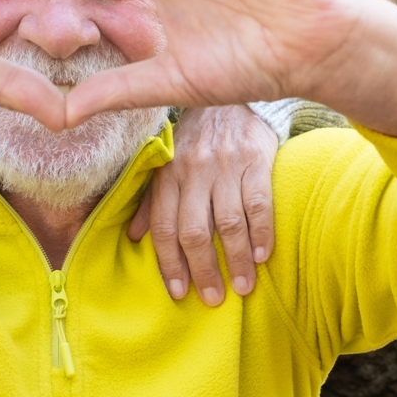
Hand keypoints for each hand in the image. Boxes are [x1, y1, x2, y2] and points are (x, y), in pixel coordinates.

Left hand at [127, 106, 276, 304]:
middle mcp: (194, 172)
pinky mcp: (256, 160)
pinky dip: (261, 233)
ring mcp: (226, 166)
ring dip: (236, 260)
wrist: (229, 98)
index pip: (165, 229)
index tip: (180, 292)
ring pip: (229, 223)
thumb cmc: (195, 140)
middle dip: (203, 270)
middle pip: (195, 232)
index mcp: (169, 176)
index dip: (170, 264)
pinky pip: (259, 204)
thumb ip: (150, 200)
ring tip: (243, 286)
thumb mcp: (166, 165)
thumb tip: (132, 238)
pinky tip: (263, 256)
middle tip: (213, 299)